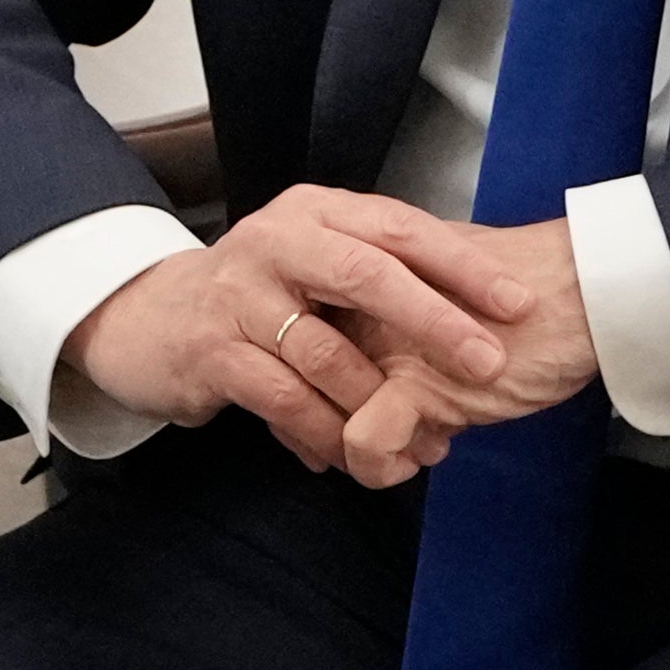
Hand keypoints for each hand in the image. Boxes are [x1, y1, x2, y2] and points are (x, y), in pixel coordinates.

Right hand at [68, 190, 572, 480]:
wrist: (152, 320)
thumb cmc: (260, 296)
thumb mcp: (317, 262)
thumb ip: (383, 270)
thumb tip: (489, 302)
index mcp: (314, 213)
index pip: (399, 228)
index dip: (462, 266)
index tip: (517, 305)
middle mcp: (275, 242)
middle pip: (367, 275)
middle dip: (436, 323)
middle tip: (488, 365)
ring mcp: (238, 296)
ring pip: (326, 352)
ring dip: (382, 404)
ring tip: (426, 443)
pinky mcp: (213, 352)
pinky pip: (286, 400)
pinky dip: (327, 434)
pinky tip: (355, 456)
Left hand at [308, 216, 599, 486]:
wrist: (592, 291)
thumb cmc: (534, 298)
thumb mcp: (454, 307)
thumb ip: (411, 331)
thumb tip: (384, 383)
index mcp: (366, 279)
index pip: (299, 340)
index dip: (313, 388)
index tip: (342, 419)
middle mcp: (357, 308)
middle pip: (296, 380)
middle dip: (322, 427)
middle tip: (374, 445)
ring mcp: (380, 345)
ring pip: (317, 415)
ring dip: (353, 449)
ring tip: (412, 449)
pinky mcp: (413, 384)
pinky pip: (363, 443)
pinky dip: (382, 465)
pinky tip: (430, 453)